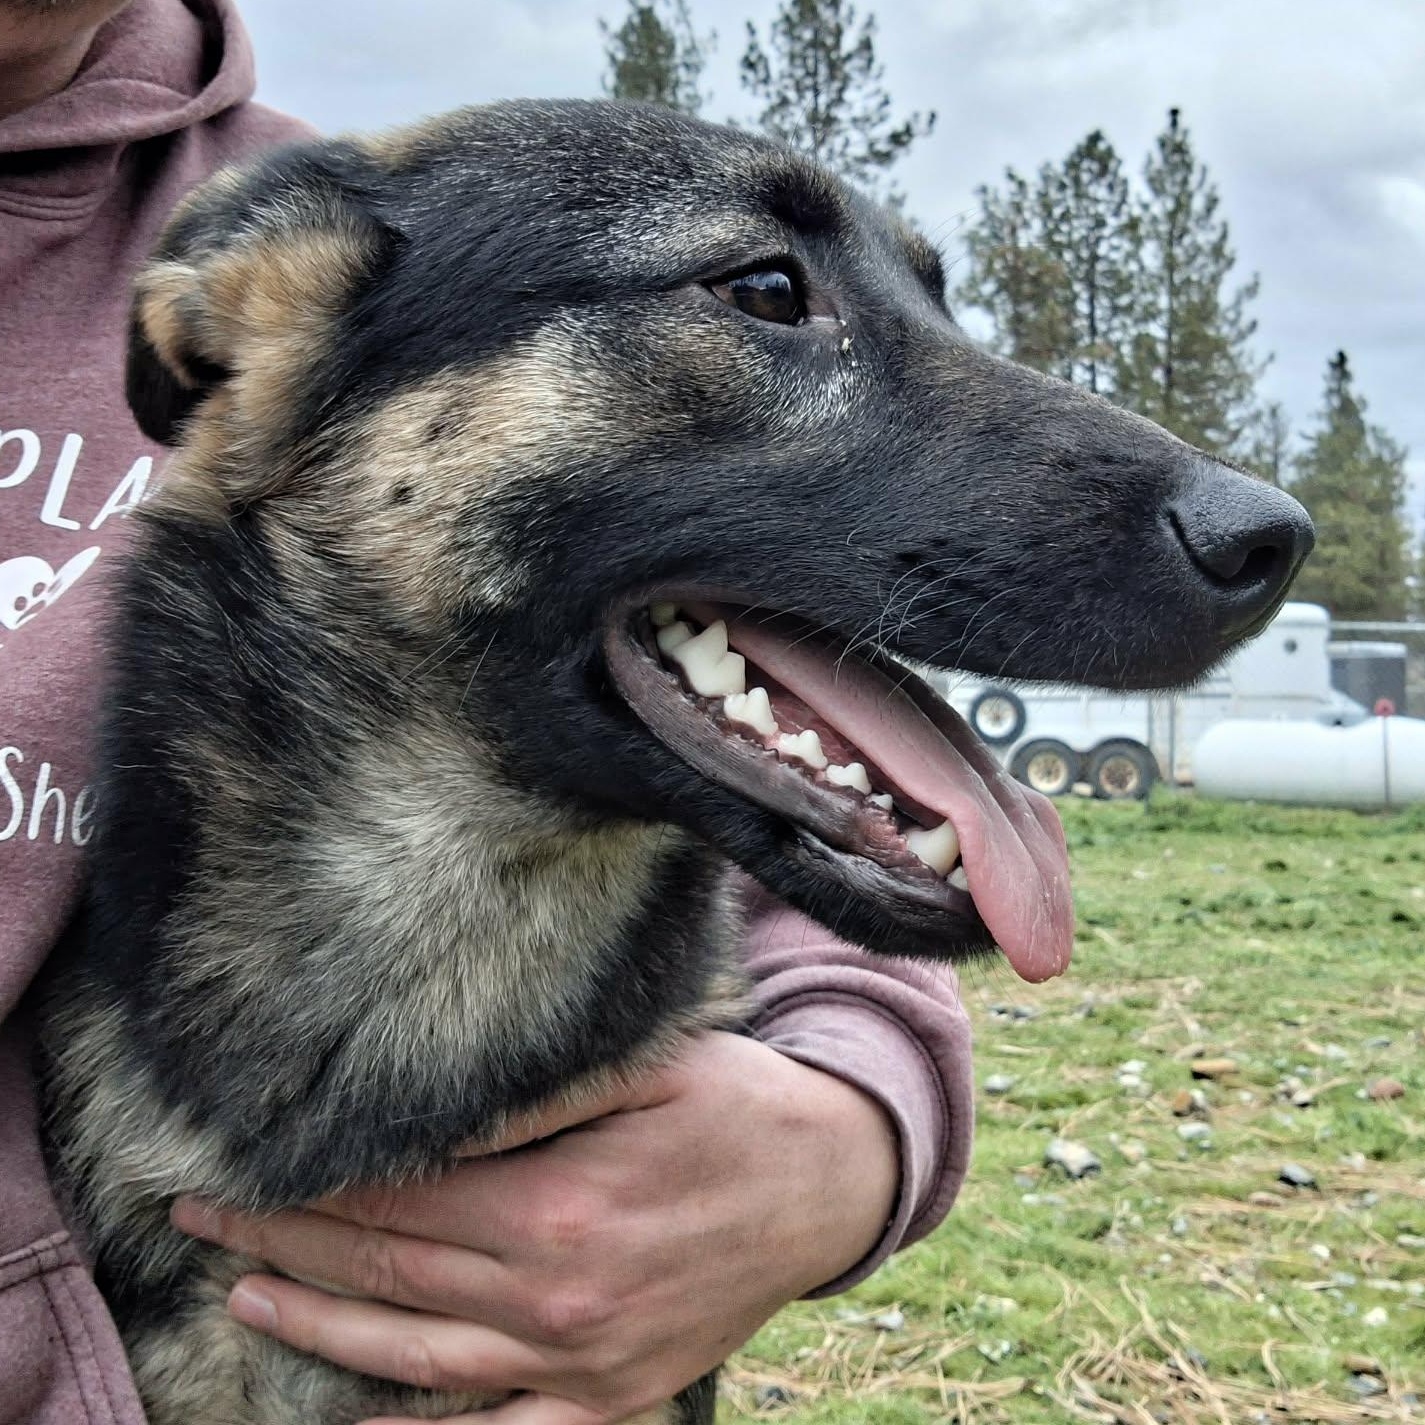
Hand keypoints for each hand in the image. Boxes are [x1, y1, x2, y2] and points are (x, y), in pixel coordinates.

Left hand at [170, 1031, 898, 1424]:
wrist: (829, 1183)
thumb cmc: (737, 1110)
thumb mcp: (650, 1070)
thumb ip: (538, 1096)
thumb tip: (434, 1104)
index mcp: (560, 1207)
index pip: (399, 1201)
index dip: (309, 1187)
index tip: (237, 1169)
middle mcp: (558, 1297)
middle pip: (390, 1274)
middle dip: (284, 1244)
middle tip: (203, 1221)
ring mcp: (582, 1361)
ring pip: (419, 1358)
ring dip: (321, 1328)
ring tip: (245, 1295)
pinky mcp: (612, 1397)